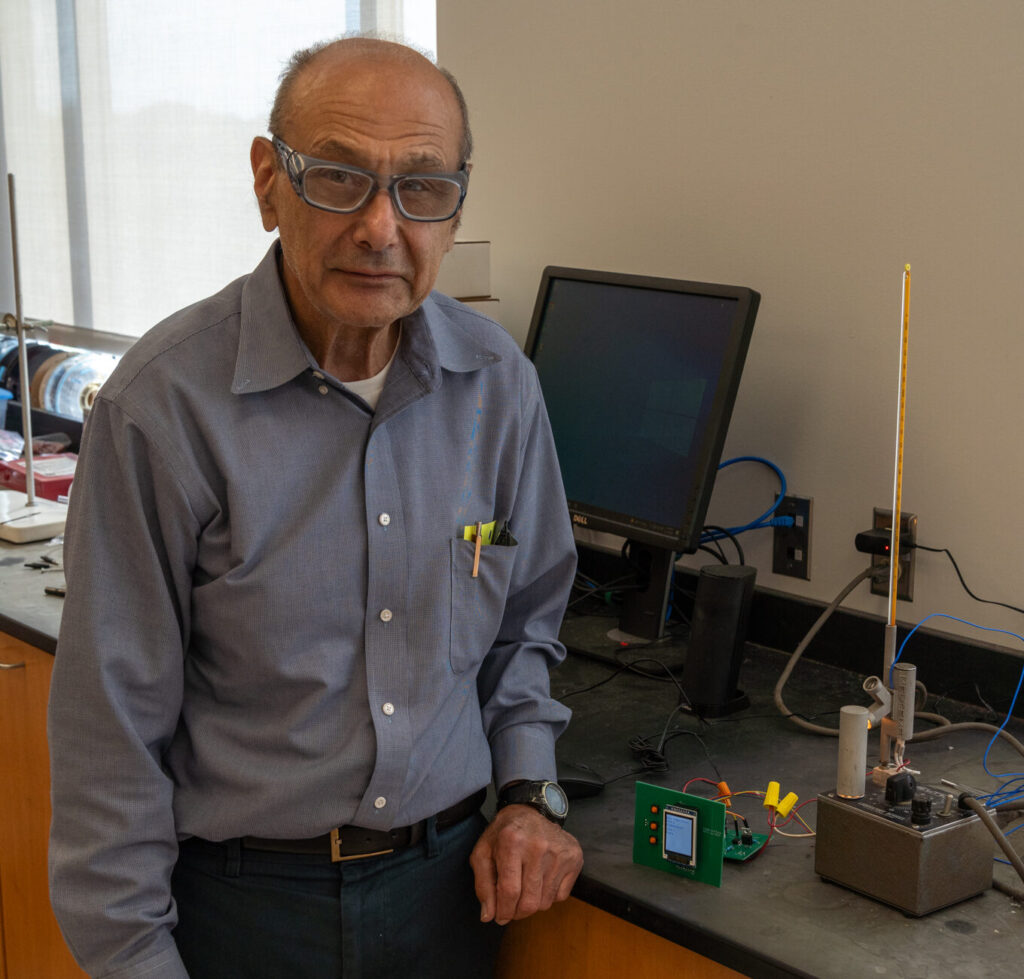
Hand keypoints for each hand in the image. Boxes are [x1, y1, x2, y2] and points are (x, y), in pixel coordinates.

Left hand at [469, 804, 582, 925]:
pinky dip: (548, 895)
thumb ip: (483, 885)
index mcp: (512, 842)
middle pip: (530, 902)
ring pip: (545, 902)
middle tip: (510, 909)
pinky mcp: (574, 856)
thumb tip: (488, 916)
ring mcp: (560, 851)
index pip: (509, 891)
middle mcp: (538, 845)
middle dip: (517, 913)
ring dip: (532, 904)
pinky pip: (561, 896)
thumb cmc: (503, 834)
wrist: (530, 810)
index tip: (499, 917)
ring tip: (525, 888)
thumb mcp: (483, 853)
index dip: (503, 911)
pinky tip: (540, 879)